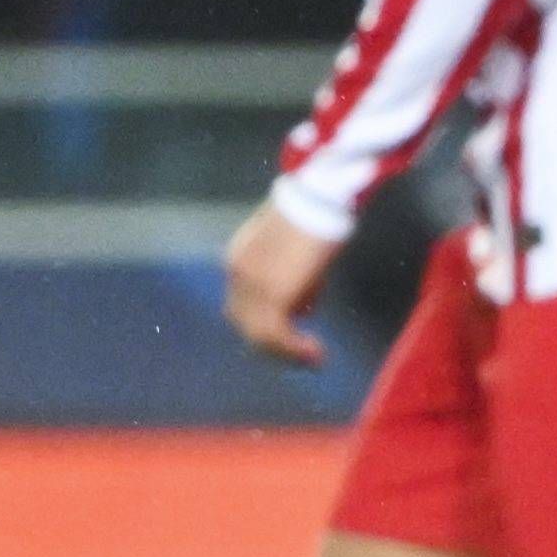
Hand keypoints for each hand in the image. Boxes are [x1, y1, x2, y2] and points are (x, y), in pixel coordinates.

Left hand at [219, 198, 334, 363]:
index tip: (290, 333)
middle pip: (245, 324)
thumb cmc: (314, 212)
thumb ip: (290, 272)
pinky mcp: (272, 296)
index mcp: (238, 258)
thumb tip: (302, 303)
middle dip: (272, 344)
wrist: (318, 198)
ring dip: (286, 352)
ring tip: (312, 358)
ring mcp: (252, 287)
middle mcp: (237, 275)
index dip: (262, 324)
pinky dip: (296, 350)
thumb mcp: (292, 244)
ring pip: (260, 336)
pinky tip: (316, 353)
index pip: (240, 304)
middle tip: (300, 355)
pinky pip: (278, 335)